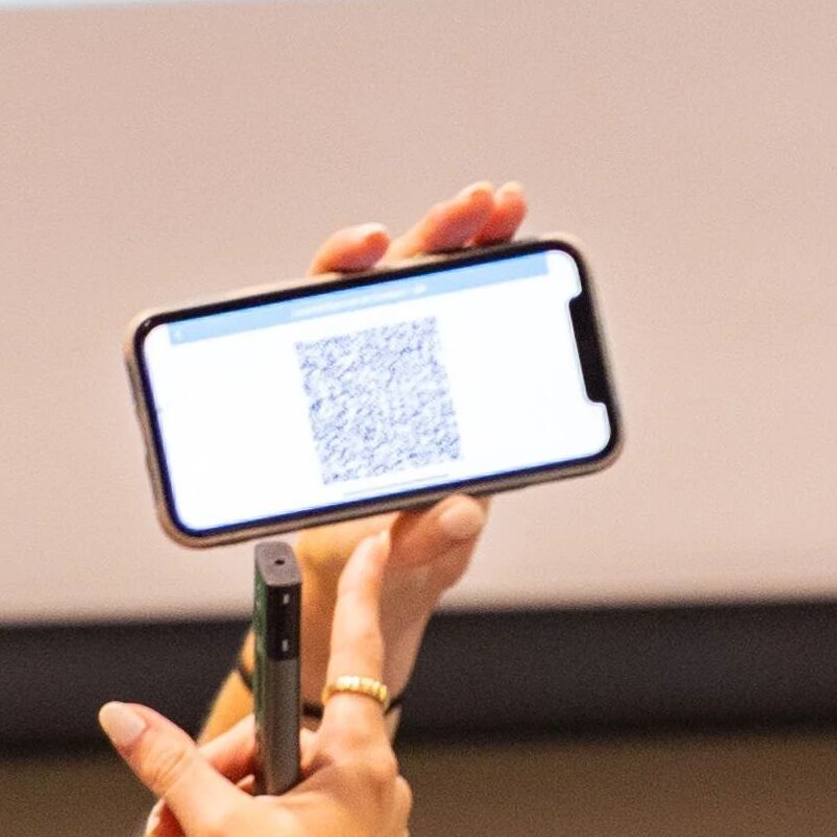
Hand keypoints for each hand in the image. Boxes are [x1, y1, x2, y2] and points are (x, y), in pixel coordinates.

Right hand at [103, 531, 413, 836]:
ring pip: (272, 793)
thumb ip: (169, 764)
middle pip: (280, 742)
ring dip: (214, 821)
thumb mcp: (217, 829)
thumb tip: (122, 717)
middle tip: (171, 817)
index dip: (357, 597)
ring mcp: (364, 829)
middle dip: (214, 775)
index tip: (375, 543)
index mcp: (362, 764)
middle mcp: (374, 788)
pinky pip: (282, 831)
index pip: (355, 658)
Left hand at [288, 181, 529, 699]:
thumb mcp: (376, 572)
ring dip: (469, 256)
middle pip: (388, 294)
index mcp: (318, 417)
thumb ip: (419, 544)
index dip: (342, 271)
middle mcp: (358, 398)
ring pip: (431, 313)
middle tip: (482, 204)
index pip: (318, 320)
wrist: (359, 632)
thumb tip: (464, 509)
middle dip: (434, 239)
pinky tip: (517, 268)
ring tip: (507, 214)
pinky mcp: (448, 429)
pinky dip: (492, 312)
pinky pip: (466, 361)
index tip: (371, 246)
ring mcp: (406, 407)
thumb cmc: (346, 595)